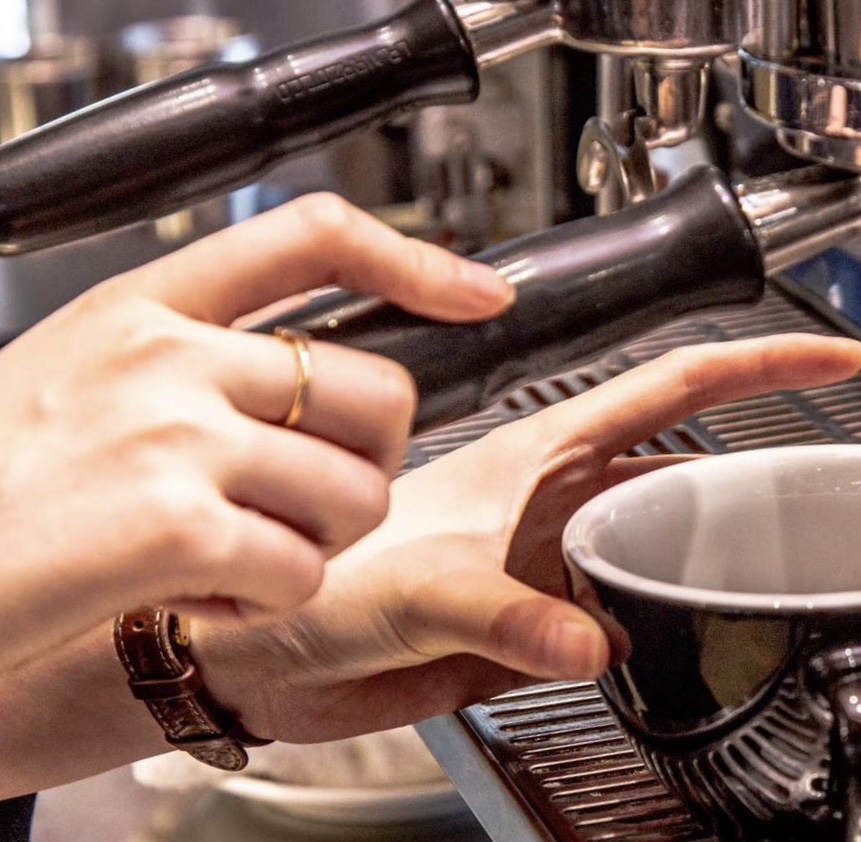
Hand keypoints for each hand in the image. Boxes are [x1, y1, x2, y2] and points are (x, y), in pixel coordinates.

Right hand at [0, 194, 512, 670]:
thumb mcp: (82, 370)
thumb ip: (194, 357)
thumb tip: (313, 375)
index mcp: (149, 305)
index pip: (313, 235)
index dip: (416, 259)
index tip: (481, 291)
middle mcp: (170, 356)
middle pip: (377, 393)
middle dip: (369, 464)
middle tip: (311, 503)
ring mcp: (174, 435)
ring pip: (355, 491)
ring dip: (320, 542)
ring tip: (243, 554)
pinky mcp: (175, 526)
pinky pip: (303, 571)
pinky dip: (270, 603)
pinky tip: (207, 596)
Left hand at [192, 333, 860, 742]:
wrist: (270, 651)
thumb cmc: (312, 578)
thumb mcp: (413, 582)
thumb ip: (505, 611)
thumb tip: (592, 637)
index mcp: (539, 455)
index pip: (669, 386)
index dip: (752, 360)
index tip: (821, 350)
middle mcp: (559, 501)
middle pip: (688, 462)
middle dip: (759, 460)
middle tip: (824, 481)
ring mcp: (555, 562)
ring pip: (664, 543)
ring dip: (712, 553)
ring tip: (771, 566)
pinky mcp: (543, 623)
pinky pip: (628, 617)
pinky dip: (660, 630)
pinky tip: (680, 645)